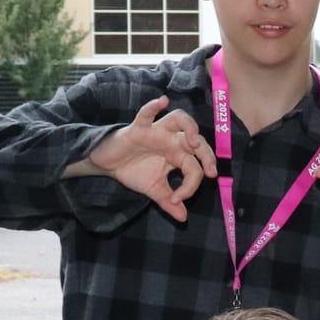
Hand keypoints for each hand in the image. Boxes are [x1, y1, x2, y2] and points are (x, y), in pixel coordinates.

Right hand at [86, 95, 214, 220]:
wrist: (108, 164)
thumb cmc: (133, 170)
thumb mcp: (154, 190)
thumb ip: (169, 202)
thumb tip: (183, 218)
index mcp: (179, 155)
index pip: (194, 168)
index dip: (190, 186)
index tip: (177, 200)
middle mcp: (172, 141)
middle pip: (197, 140)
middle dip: (207, 155)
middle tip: (210, 171)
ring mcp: (157, 132)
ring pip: (180, 119)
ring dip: (190, 127)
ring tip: (194, 142)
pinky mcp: (139, 128)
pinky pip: (147, 114)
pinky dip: (154, 106)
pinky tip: (163, 101)